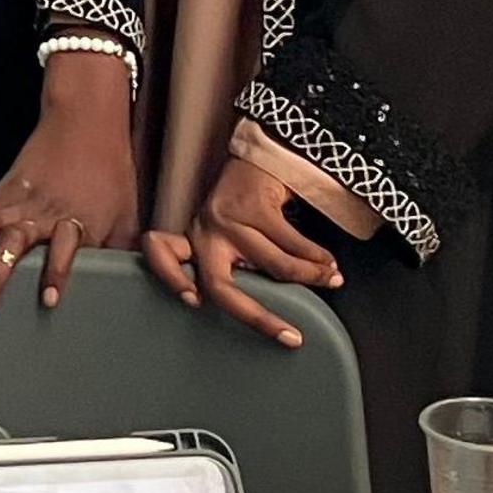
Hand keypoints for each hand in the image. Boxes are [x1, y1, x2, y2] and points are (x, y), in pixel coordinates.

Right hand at [0, 54, 141, 319]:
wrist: (85, 123)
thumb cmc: (111, 174)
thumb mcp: (127, 216)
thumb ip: (123, 256)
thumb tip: (132, 292)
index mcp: (78, 220)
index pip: (66, 249)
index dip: (57, 273)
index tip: (49, 301)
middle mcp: (42, 213)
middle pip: (14, 244)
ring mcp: (17, 202)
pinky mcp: (1, 194)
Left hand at [142, 154, 340, 348]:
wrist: (262, 157)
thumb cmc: (245, 205)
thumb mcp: (229, 233)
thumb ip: (233, 262)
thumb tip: (263, 307)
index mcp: (194, 241)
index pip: (162, 254)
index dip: (171, 279)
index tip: (193, 301)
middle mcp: (205, 231)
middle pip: (221, 285)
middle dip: (257, 317)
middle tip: (290, 335)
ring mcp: (229, 219)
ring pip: (272, 264)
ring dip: (308, 276)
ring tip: (331, 279)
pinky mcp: (257, 207)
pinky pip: (292, 243)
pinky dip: (315, 257)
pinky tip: (328, 263)